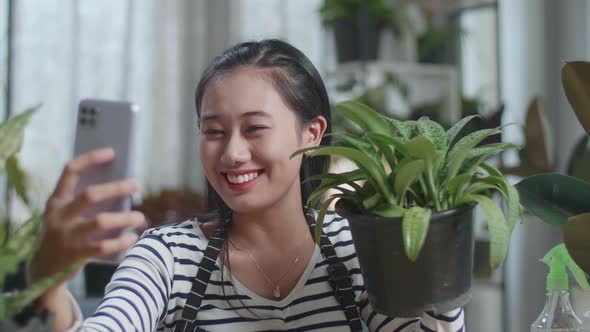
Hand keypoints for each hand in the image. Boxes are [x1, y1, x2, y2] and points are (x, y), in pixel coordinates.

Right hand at [29, 148, 143, 282]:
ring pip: (100, 221)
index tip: (111, 152)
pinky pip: (102, 246)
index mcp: (56, 200)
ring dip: (123, 218)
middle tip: (136, 185)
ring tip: (140, 217)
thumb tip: (121, 187)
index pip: (70, 171)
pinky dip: (120, 241)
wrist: (43, 270)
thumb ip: (84, 201)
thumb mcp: (65, 214)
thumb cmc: (63, 233)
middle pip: (90, 195)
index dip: (90, 159)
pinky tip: (132, 237)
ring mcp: (66, 236)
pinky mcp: (75, 255)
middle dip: (116, 188)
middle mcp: (59, 215)